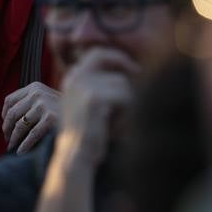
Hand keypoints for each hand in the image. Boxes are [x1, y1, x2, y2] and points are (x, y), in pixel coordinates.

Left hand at [2, 81, 60, 153]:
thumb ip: (29, 103)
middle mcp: (37, 93)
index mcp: (34, 87)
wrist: (85, 113)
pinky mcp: (51, 117)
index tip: (5, 126)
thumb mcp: (45, 99)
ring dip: (14, 138)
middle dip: (7, 129)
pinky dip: (24, 144)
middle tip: (7, 140)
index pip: (9, 100)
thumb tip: (6, 118)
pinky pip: (32, 134)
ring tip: (11, 147)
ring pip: (20, 125)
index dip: (4, 115)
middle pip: (12, 113)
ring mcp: (44, 104)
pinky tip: (20, 152)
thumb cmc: (62, 110)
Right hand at [34, 46, 138, 211]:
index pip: (96, 54)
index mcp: (71, 79)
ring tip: (118, 121)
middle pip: (104, 55)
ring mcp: (83, 86)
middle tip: (139, 72)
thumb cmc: (88, 136)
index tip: (131, 68)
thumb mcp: (89, 106)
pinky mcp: (94, 99)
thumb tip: (128, 72)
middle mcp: (74, 78)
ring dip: (127, 101)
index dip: (116, 57)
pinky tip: (117, 126)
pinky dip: (127, 112)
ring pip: (121, 82)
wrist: (75, 157)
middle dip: (124, 61)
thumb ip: (100, 87)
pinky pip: (124, 96)